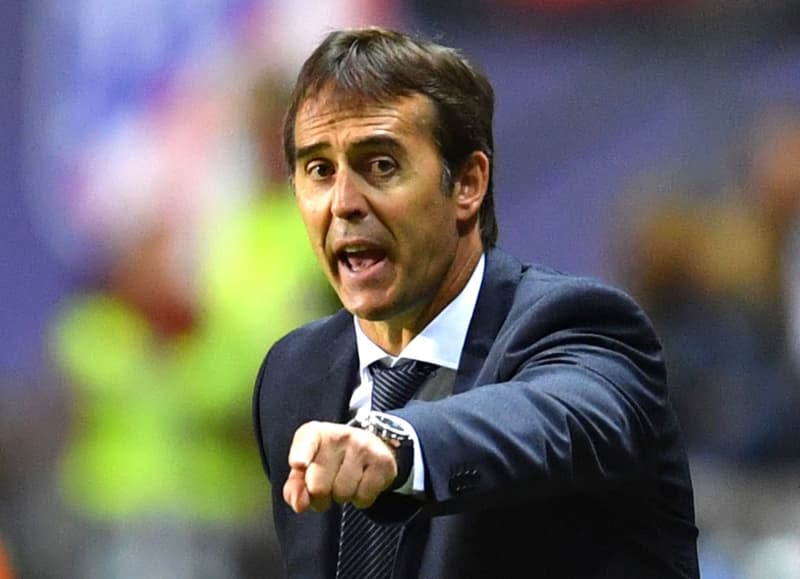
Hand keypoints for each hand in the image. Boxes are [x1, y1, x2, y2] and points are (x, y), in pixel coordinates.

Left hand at [283, 421, 397, 512]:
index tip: (298, 464)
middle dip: (320, 496)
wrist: (371, 446)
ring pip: (342, 493)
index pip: (306, 441)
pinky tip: (361, 484)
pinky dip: (360, 499)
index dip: (301, 455)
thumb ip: (295, 486)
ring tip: (345, 482)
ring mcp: (363, 446)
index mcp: (315, 433)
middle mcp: (340, 435)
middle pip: (318, 485)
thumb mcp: (308, 467)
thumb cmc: (332, 460)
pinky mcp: (382, 461)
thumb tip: (299, 504)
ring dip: (342, 497)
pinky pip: (363, 497)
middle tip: (327, 487)